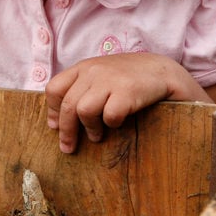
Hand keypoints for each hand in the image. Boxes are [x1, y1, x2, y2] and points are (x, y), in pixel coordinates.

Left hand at [45, 53, 207, 153]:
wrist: (163, 70)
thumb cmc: (129, 79)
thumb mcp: (101, 77)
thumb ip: (82, 90)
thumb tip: (57, 121)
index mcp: (84, 67)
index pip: (54, 88)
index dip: (52, 110)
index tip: (55, 127)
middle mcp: (94, 70)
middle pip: (68, 104)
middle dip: (66, 131)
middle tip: (68, 148)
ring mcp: (110, 79)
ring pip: (84, 110)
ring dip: (89, 128)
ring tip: (96, 136)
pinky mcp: (128, 90)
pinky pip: (109, 115)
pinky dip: (112, 124)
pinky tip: (118, 123)